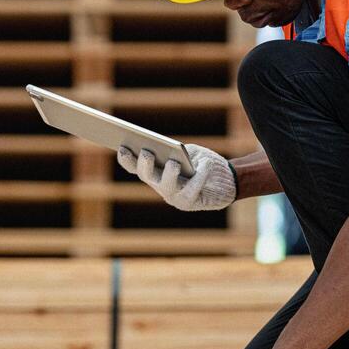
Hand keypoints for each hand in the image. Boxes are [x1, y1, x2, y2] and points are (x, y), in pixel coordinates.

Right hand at [117, 143, 235, 211]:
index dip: (126, 158)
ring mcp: (173, 196)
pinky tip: (204, 166)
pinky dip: (199, 176)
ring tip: (174, 164)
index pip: (134, 166)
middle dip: (145, 165)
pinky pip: (192, 189)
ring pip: (166, 186)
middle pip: (146, 175)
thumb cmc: (202, 162)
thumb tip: (172, 151)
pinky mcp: (189, 203)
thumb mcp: (189, 152)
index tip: (122, 146)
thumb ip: (178, 152)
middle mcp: (159, 185)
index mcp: (155, 171)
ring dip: (169, 174)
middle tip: (147, 152)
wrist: (225, 180)